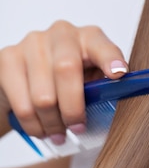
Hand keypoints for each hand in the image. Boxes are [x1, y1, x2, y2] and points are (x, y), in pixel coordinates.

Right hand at [0, 20, 127, 142]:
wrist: (30, 80)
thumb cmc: (72, 81)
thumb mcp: (93, 81)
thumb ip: (104, 87)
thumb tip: (117, 102)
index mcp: (89, 37)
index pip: (101, 44)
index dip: (110, 58)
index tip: (118, 74)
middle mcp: (61, 33)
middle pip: (66, 69)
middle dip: (73, 108)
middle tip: (78, 128)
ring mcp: (32, 43)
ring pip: (43, 94)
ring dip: (53, 123)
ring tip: (59, 134)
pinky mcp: (7, 59)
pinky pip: (22, 103)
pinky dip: (34, 124)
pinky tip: (42, 129)